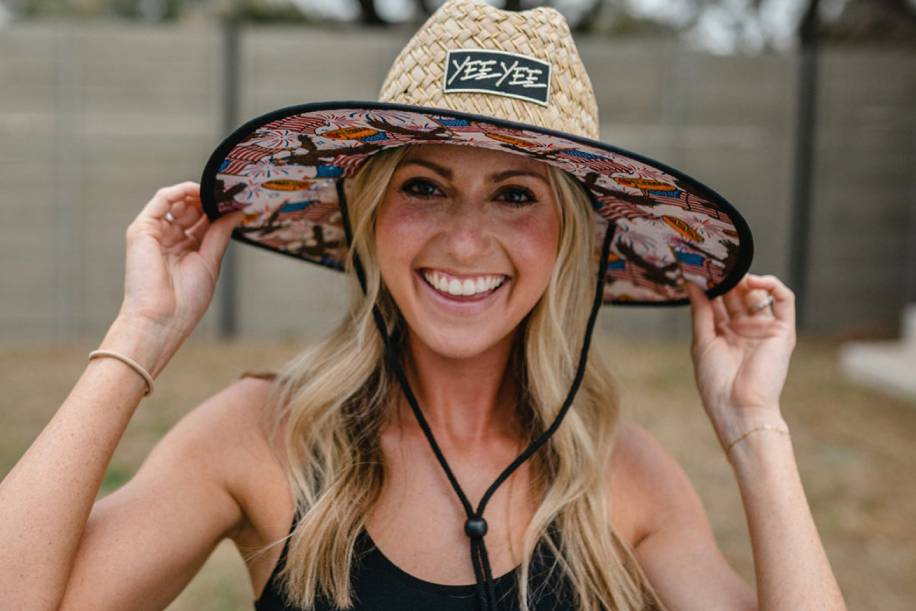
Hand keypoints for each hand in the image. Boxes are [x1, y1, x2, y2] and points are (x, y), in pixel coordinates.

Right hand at [119, 182, 243, 338]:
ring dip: (198, 195)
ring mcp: (155, 233)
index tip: (239, 203)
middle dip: (211, 202)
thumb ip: (220, 234)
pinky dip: (181, 191)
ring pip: (178, 202)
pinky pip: (162, 200)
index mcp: (187, 251)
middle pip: (192, 210)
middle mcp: (170, 240)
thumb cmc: (185, 300)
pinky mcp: (142, 229)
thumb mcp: (210, 262)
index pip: (204, 223)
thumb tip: (236, 213)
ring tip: (219, 194)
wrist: (161, 318)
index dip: (220, 212)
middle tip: (232, 194)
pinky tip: (200, 192)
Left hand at [684, 274, 795, 447]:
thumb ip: (700, 311)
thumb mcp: (702, 342)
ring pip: (758, 293)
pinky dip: (772, 285)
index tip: (697, 267)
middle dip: (727, 278)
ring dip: (746, 279)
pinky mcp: (783, 331)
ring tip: (732, 272)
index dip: (709, 284)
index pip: (718, 300)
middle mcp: (744, 328)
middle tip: (715, 261)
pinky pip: (784, 300)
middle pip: (736, 294)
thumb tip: (691, 283)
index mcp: (723, 333)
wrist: (739, 407)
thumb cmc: (716, 382)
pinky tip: (754, 281)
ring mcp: (764, 328)